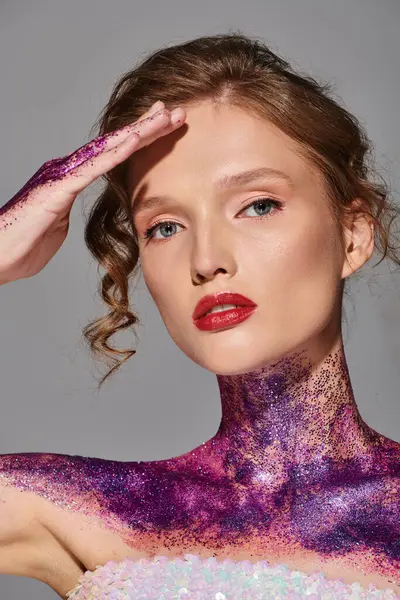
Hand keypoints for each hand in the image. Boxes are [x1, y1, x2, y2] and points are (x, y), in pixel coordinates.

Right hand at [0, 101, 184, 283]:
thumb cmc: (22, 244)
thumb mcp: (55, 226)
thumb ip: (65, 212)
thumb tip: (70, 212)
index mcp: (68, 178)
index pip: (109, 154)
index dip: (137, 139)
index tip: (162, 126)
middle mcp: (66, 169)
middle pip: (113, 143)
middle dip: (146, 126)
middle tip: (175, 111)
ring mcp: (62, 175)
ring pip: (108, 148)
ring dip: (138, 132)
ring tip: (165, 116)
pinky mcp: (59, 188)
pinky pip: (94, 167)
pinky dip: (116, 152)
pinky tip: (136, 140)